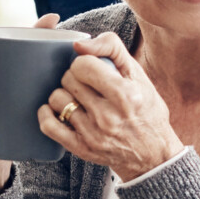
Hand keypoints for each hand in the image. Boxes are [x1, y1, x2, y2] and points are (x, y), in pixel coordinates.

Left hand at [39, 33, 184, 181]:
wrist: (152, 154)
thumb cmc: (146, 110)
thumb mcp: (138, 75)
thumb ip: (111, 48)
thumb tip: (78, 44)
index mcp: (125, 94)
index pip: (82, 64)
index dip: (85, 62)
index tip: (93, 69)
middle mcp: (108, 116)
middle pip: (68, 79)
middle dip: (75, 77)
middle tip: (87, 84)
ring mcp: (93, 134)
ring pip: (57, 99)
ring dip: (64, 94)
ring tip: (77, 98)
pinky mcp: (81, 148)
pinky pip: (49, 126)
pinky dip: (47, 113)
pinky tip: (56, 109)